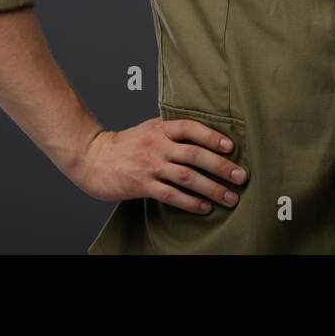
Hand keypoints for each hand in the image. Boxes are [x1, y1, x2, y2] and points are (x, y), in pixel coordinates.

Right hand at [67, 117, 248, 214]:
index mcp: (161, 128)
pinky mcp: (142, 185)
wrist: (93, 157)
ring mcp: (150, 166)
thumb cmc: (125, 144)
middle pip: (195, 155)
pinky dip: (190, 202)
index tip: (232, 148)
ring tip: (230, 198)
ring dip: (212, 188)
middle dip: (221, 167)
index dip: (212, 137)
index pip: (191, 128)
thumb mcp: (149, 127)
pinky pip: (171, 195)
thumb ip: (172, 130)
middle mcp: (157, 145)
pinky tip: (205, 207)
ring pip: (187, 177)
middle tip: (241, 177)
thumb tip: (205, 134)